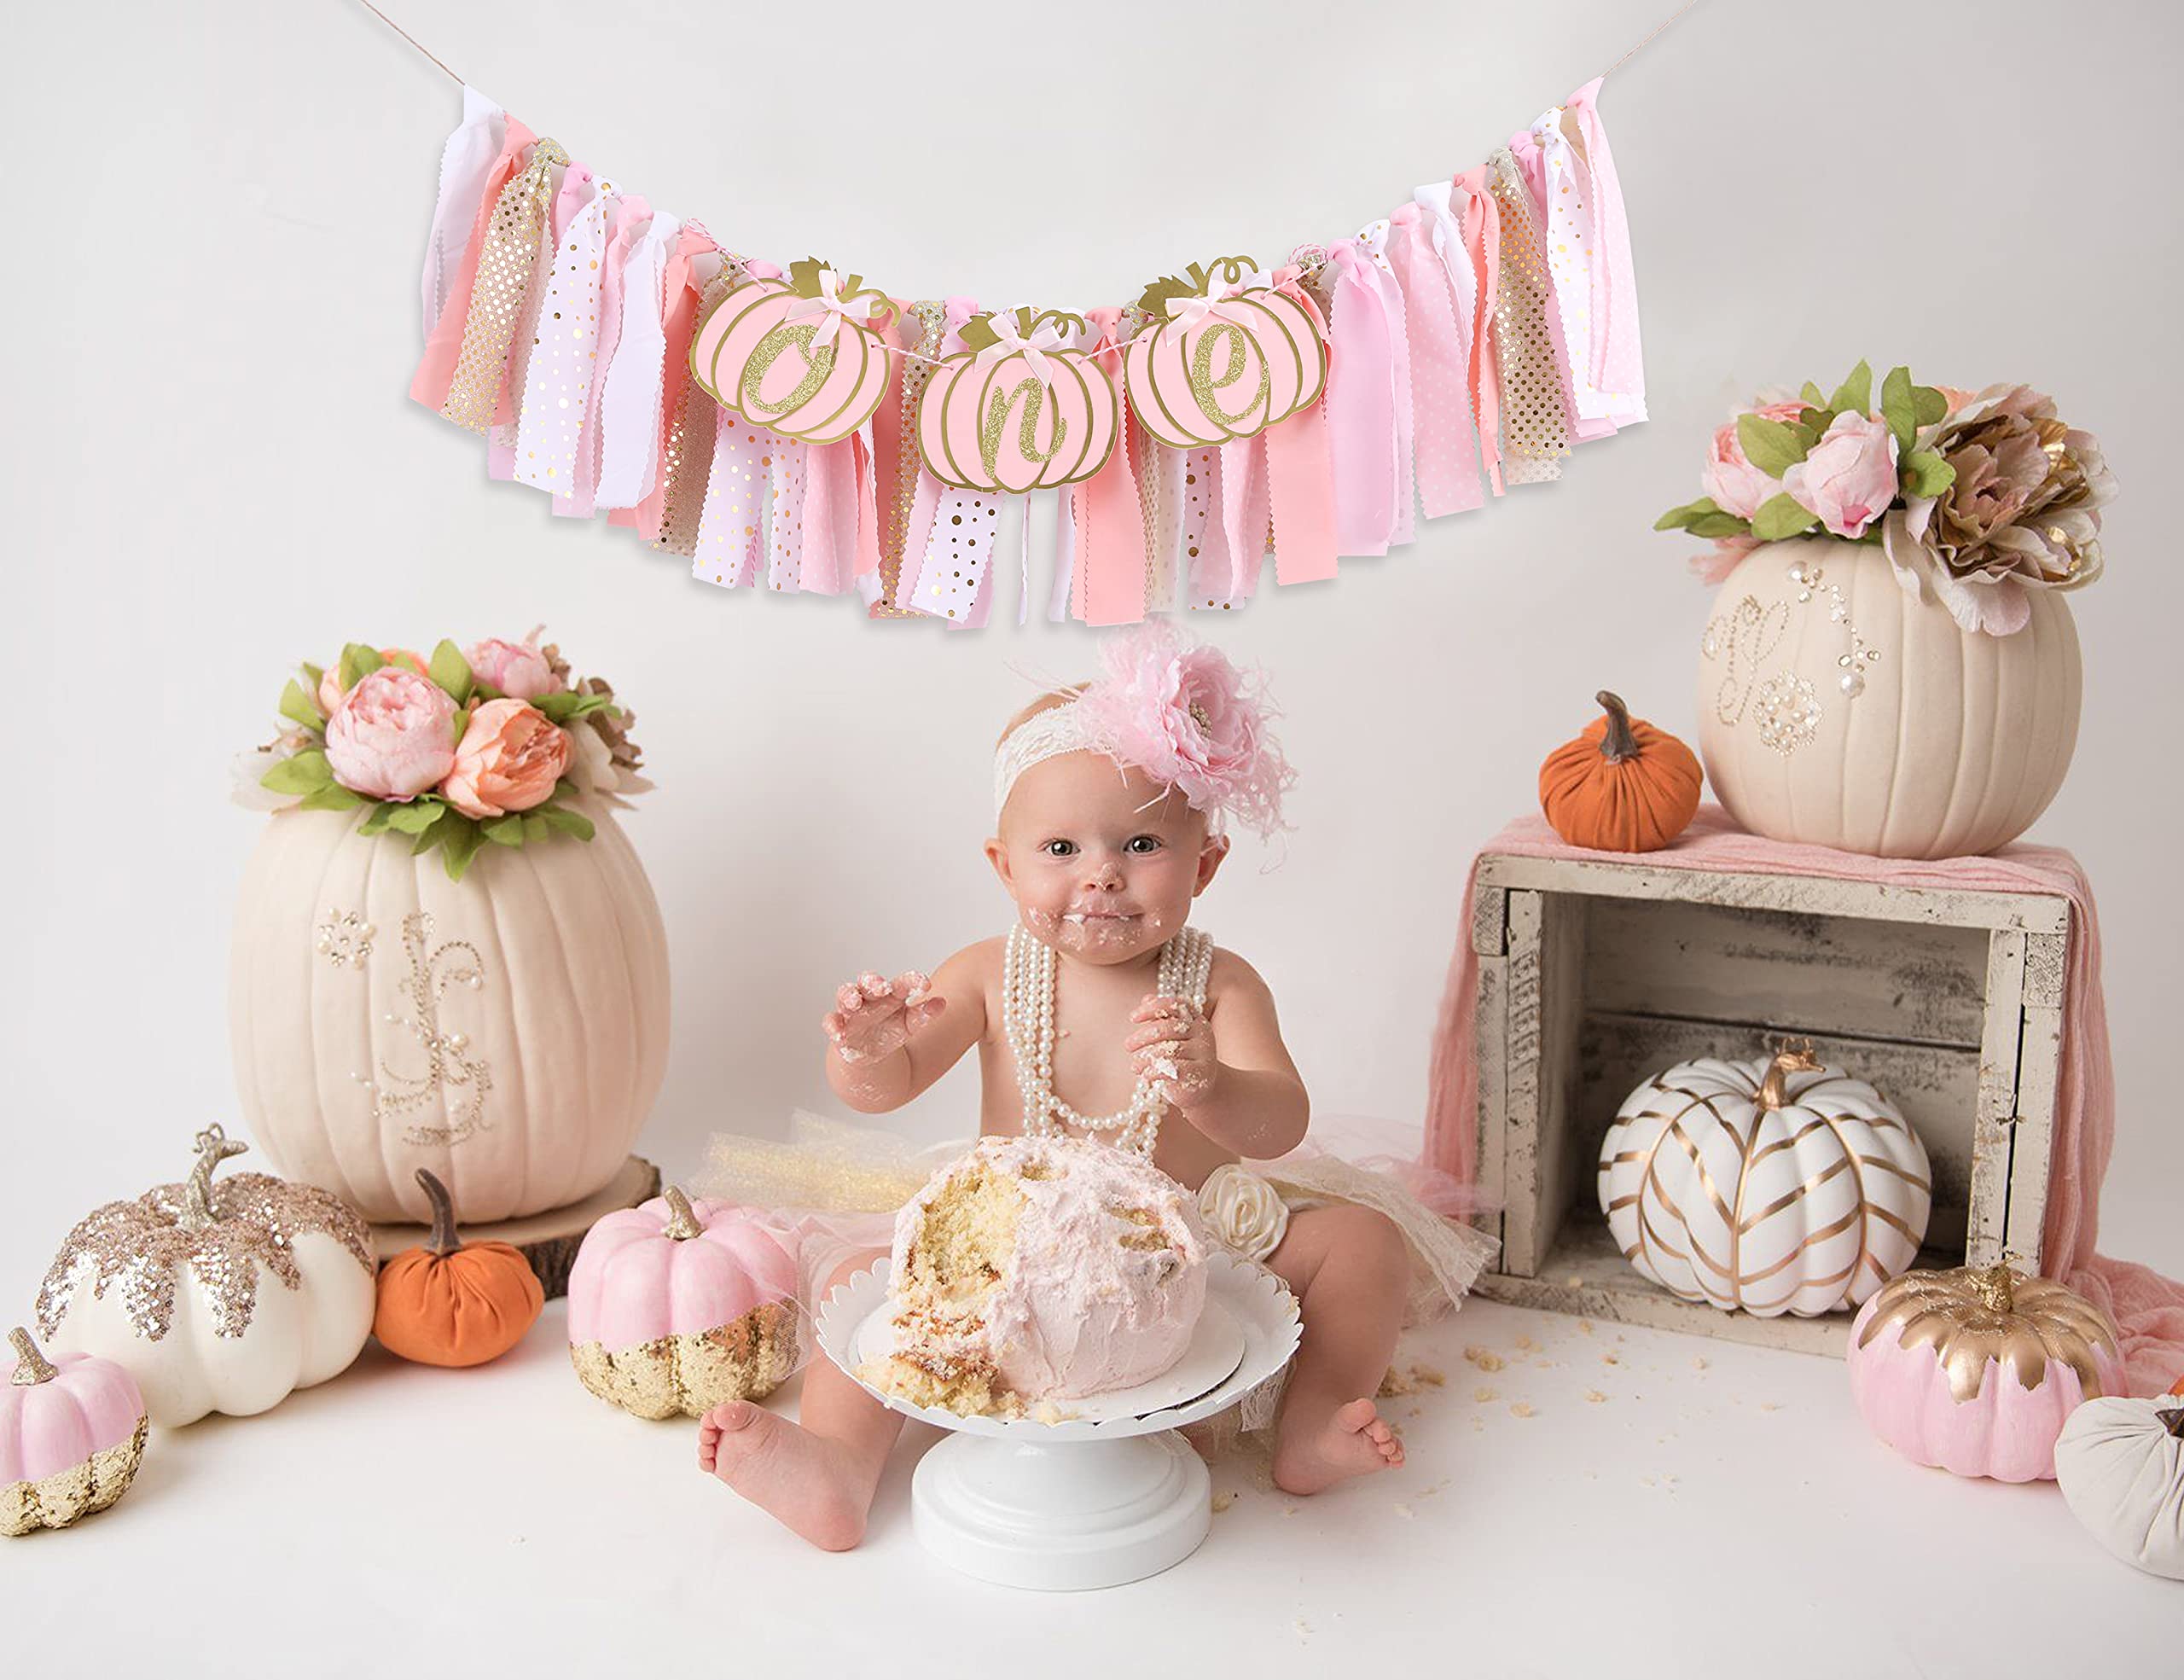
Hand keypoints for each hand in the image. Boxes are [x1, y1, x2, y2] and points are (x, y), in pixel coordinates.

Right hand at [822, 970, 943, 1064]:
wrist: (870, 1054)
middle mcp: (869, 997)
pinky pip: (831, 1021)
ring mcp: (851, 1010)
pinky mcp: (838, 1026)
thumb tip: (941, 1002)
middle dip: (873, 982)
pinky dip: (833, 1025)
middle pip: (868, 982)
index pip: (901, 983)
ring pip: (846, 995)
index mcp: (890, 994)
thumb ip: (924, 1014)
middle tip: (882, 987)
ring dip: (849, 996)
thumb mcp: (910, 1024)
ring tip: (855, 1003)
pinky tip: (839, 1033)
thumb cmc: (890, 1031)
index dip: (912, 981)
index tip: (925, 984)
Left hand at [1125, 995, 1216, 1110]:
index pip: (1174, 1005)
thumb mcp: (1171, 1037)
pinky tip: (1145, 1075)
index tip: (1132, 1018)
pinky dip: (1154, 1071)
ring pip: (1168, 1050)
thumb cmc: (1180, 1057)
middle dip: (1142, 1037)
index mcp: (1195, 1018)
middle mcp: (1203, 1032)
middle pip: (1167, 1028)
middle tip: (1127, 1046)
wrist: (1200, 1087)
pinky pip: (1172, 1068)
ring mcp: (1204, 1052)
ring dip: (1145, 1058)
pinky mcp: (1201, 1073)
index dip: (1152, 1008)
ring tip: (1134, 1066)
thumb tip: (1146, 998)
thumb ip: (1160, 1017)